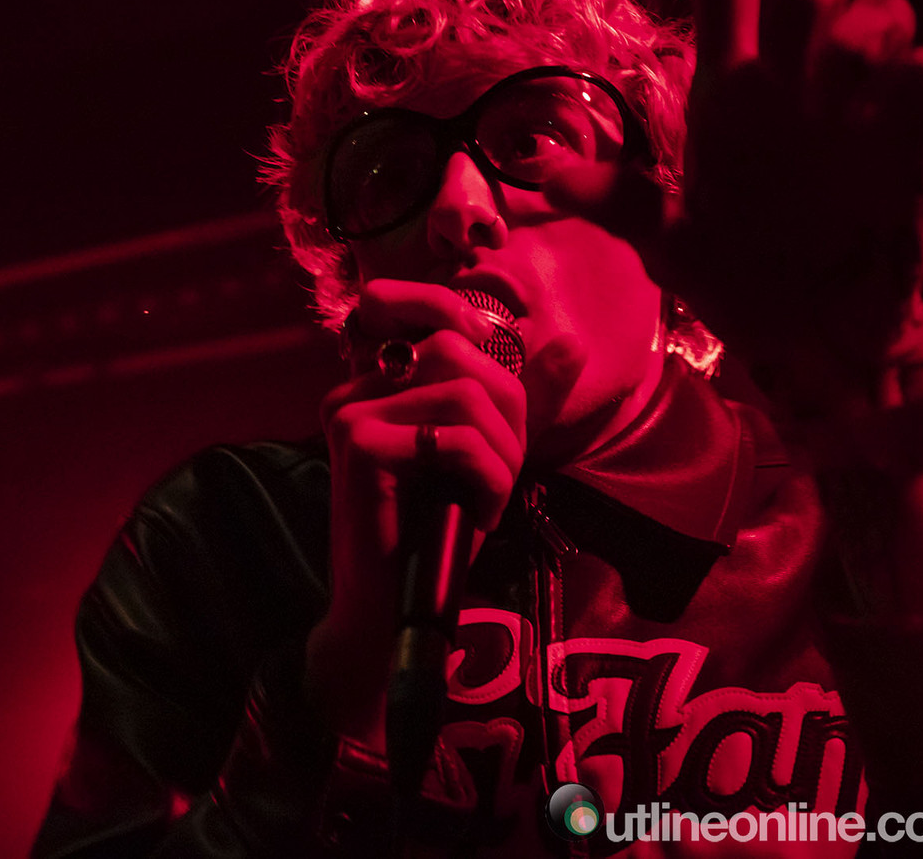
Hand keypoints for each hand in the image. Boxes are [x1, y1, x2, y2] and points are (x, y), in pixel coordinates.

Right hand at [305, 279, 526, 738]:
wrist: (389, 610)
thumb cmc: (435, 534)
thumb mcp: (485, 454)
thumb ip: (521, 399)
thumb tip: (572, 343)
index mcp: (372, 382)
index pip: (425, 311)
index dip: (469, 320)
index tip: (499, 391)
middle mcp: (352, 389)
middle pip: (457, 350)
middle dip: (507, 408)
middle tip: (506, 468)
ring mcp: (350, 414)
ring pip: (465, 395)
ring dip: (503, 452)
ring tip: (494, 497)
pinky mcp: (361, 447)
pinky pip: (458, 439)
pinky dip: (491, 480)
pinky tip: (481, 516)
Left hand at [546, 0, 922, 414]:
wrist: (805, 339)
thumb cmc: (733, 275)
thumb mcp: (658, 239)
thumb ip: (606, 195)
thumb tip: (527, 163)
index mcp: (727, 92)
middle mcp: (793, 84)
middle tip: (800, 64)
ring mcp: (857, 108)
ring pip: (882, 6)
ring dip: (861, 36)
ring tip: (836, 100)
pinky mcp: (912, 142)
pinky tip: (899, 114)